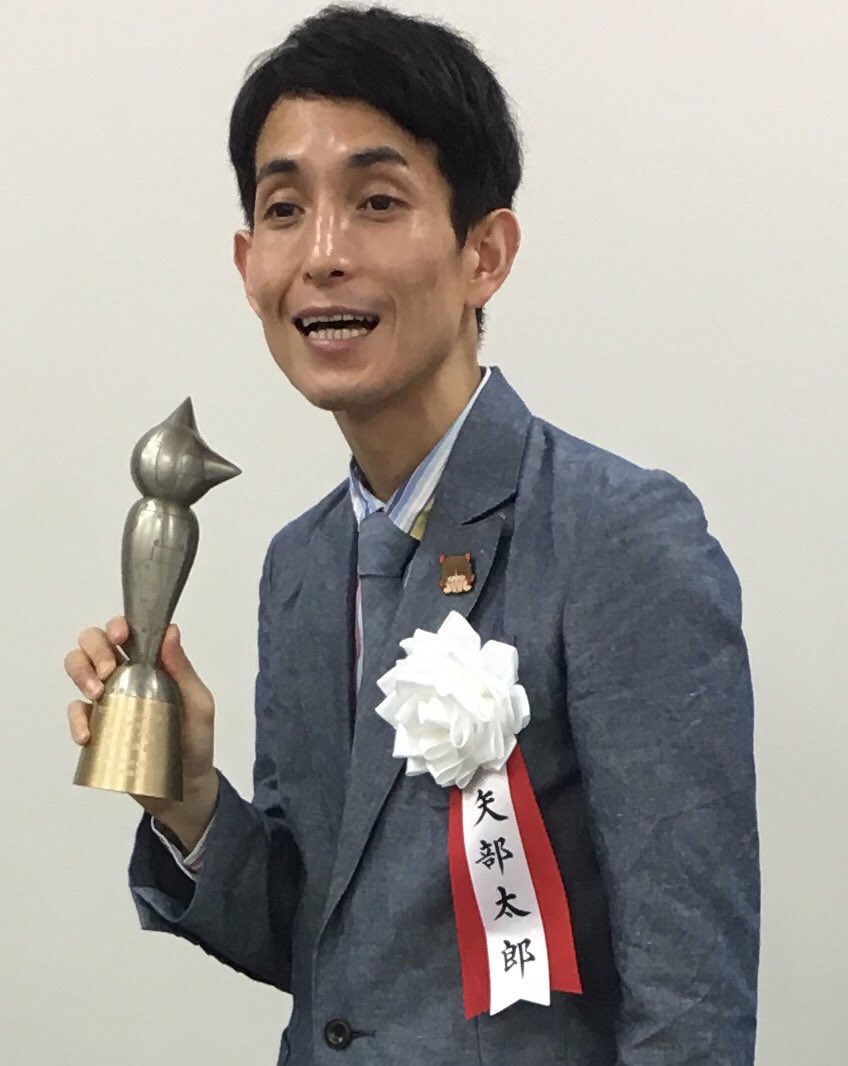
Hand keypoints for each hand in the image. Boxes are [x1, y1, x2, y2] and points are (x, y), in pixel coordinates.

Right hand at [65, 617, 218, 849]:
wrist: (183, 787)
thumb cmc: (195, 740)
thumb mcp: (199, 704)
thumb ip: (183, 670)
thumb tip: (170, 632)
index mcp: (152, 663)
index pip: (127, 631)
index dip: (117, 625)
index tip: (121, 637)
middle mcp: (126, 675)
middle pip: (93, 643)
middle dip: (95, 649)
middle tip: (108, 670)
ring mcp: (108, 700)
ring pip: (77, 668)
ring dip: (80, 673)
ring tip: (97, 693)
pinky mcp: (98, 727)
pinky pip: (75, 713)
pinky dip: (76, 719)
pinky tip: (89, 733)